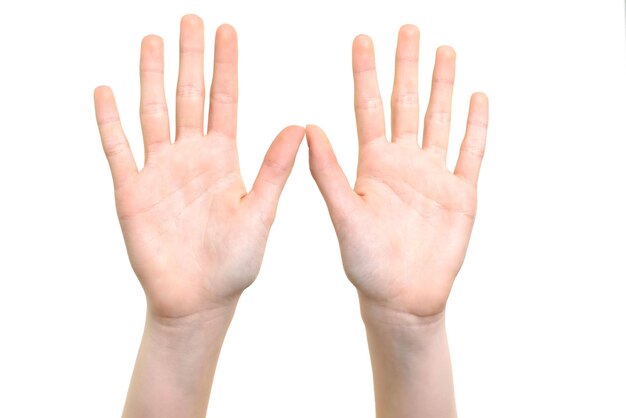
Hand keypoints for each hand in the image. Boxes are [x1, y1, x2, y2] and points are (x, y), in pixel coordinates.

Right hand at [94, 15, 303, 320]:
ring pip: (153, 113)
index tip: (226, 30)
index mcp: (224, 159)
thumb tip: (300, 126)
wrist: (199, 297)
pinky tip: (106, 91)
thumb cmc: (235, 262)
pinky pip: (118, 150)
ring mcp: (160, 171)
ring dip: (150, 77)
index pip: (225, 101)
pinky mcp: (132, 191)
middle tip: (189, 19)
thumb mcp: (259, 212)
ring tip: (151, 40)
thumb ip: (274, 169)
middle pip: (188, 97)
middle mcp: (191, 157)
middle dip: (189, 58)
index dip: (225, 66)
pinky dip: (110, 122)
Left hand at [307, 25, 488, 318]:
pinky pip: (471, 152)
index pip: (369, 107)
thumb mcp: (343, 214)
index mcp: (373, 164)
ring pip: (439, 119)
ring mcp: (434, 175)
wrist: (401, 297)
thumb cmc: (366, 263)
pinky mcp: (461, 193)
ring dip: (443, 86)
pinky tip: (477, 97)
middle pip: (407, 103)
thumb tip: (307, 126)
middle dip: (407, 66)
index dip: (366, 73)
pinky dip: (476, 126)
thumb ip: (328, 172)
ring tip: (444, 50)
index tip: (362, 38)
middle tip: (408, 29)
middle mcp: (403, 162)